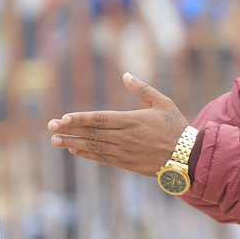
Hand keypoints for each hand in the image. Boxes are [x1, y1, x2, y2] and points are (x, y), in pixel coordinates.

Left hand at [48, 73, 188, 175]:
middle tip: (51, 127)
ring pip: (95, 147)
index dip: (81, 118)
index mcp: (132, 120)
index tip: (64, 117)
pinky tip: (74, 150)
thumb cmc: (176, 126)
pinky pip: (103, 159)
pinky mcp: (128, 164)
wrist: (188, 155)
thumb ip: (142, 89)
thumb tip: (125, 75)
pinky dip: (87, 155)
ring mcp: (126, 152)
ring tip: (56, 140)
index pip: (100, 119)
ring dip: (73, 143)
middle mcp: (126, 137)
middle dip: (70, 130)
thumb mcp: (162, 102)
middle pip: (93, 133)